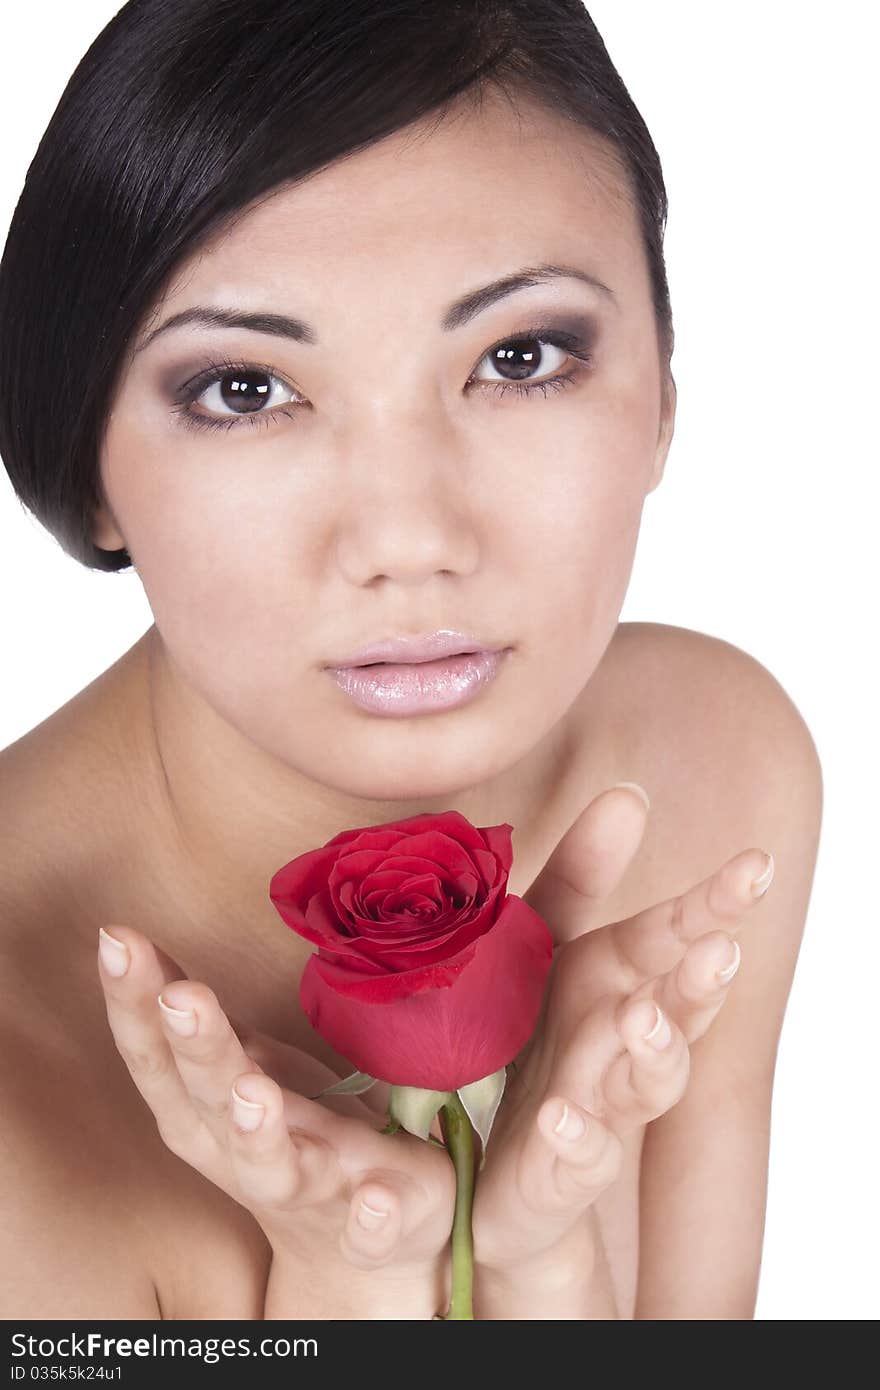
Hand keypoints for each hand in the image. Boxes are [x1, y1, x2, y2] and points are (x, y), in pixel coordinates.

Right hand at [96, 927, 456, 1314]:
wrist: (375, 1239)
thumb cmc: (299, 1132)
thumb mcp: (247, 1068)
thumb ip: (202, 1019)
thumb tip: (132, 943)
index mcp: (209, 1115)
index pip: (160, 1055)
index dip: (135, 1002)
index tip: (116, 939)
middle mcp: (249, 1156)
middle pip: (211, 1102)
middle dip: (198, 1049)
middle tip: (181, 997)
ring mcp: (314, 1191)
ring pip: (276, 1171)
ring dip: (259, 1135)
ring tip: (253, 1092)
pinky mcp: (378, 1226)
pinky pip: (370, 1233)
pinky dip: (371, 1220)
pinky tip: (376, 1197)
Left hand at [471, 783, 773, 1278]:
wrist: (470, 1156)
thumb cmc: (516, 1033)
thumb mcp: (531, 941)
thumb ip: (576, 875)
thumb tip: (633, 794)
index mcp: (611, 979)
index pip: (672, 935)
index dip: (712, 903)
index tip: (757, 865)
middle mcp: (616, 1042)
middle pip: (672, 1011)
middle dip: (695, 983)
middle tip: (718, 950)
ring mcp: (594, 1108)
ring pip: (641, 1086)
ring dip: (652, 1056)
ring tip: (642, 1020)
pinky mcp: (553, 1173)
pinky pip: (572, 1161)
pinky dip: (575, 1142)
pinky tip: (561, 1119)